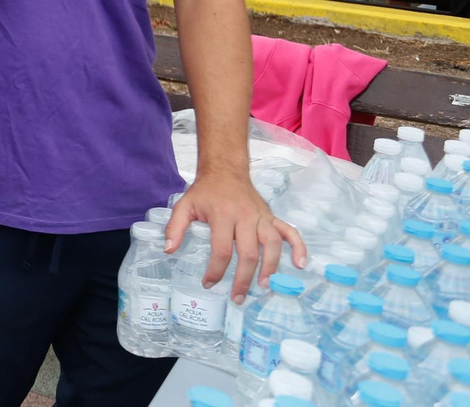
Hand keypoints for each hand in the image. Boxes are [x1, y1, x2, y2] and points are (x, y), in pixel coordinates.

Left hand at [164, 171, 304, 303]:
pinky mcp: (272, 217)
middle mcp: (245, 216)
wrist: (225, 170)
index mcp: (223, 215)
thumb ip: (175, 227)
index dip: (215, 270)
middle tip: (237, 298)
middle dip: (243, 278)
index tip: (208, 283)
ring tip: (264, 287)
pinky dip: (299, 247)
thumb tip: (168, 250)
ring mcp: (262, 217)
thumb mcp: (184, 205)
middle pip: (249, 253)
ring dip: (270, 268)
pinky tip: (301, 264)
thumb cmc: (204, 192)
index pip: (222, 249)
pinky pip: (290, 232)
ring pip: (272, 245)